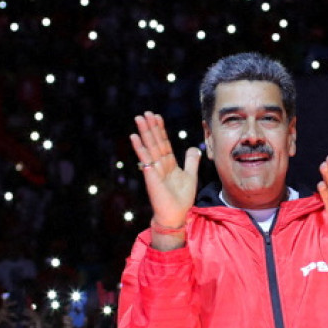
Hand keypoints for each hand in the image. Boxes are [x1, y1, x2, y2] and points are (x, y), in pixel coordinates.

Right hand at [130, 111, 201, 229]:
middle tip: (145, 113)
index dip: (161, 130)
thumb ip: (191, 162)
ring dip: (144, 132)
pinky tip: (134, 137)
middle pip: (155, 142)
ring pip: (149, 147)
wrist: (175, 215)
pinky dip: (140, 148)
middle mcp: (160, 164)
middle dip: (151, 127)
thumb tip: (193, 148)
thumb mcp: (190, 176)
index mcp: (169, 164)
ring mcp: (154, 169)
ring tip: (138, 118)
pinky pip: (145, 159)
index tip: (157, 116)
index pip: (164, 143)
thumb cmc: (181, 199)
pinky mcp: (151, 175)